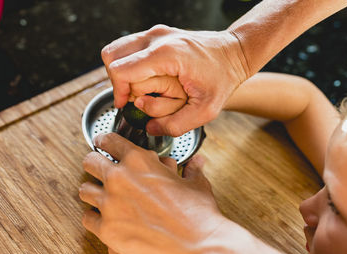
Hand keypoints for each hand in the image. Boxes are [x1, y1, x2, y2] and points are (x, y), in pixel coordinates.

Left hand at [80, 133, 225, 253]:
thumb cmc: (197, 214)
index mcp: (139, 161)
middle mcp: (119, 178)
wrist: (196, 245)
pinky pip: (87, 218)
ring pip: (85, 190)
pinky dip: (94, 218)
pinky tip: (103, 218)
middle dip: (94, 164)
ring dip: (92, 191)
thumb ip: (192, 169)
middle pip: (90, 162)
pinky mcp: (107, 229)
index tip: (102, 143)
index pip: (109, 140)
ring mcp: (110, 203)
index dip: (104, 140)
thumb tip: (197, 162)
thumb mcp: (196, 184)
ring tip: (100, 195)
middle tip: (99, 169)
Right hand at [102, 25, 247, 135]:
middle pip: (111, 56)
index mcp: (166, 55)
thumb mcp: (205, 111)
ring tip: (136, 88)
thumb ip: (175, 125)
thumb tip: (150, 128)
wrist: (235, 52)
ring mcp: (156, 32)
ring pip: (117, 49)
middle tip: (131, 97)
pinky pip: (129, 47)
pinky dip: (128, 64)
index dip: (118, 92)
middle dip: (117, 81)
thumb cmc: (222, 78)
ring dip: (120, 72)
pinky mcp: (157, 33)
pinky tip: (143, 78)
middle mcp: (156, 38)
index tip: (125, 104)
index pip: (121, 70)